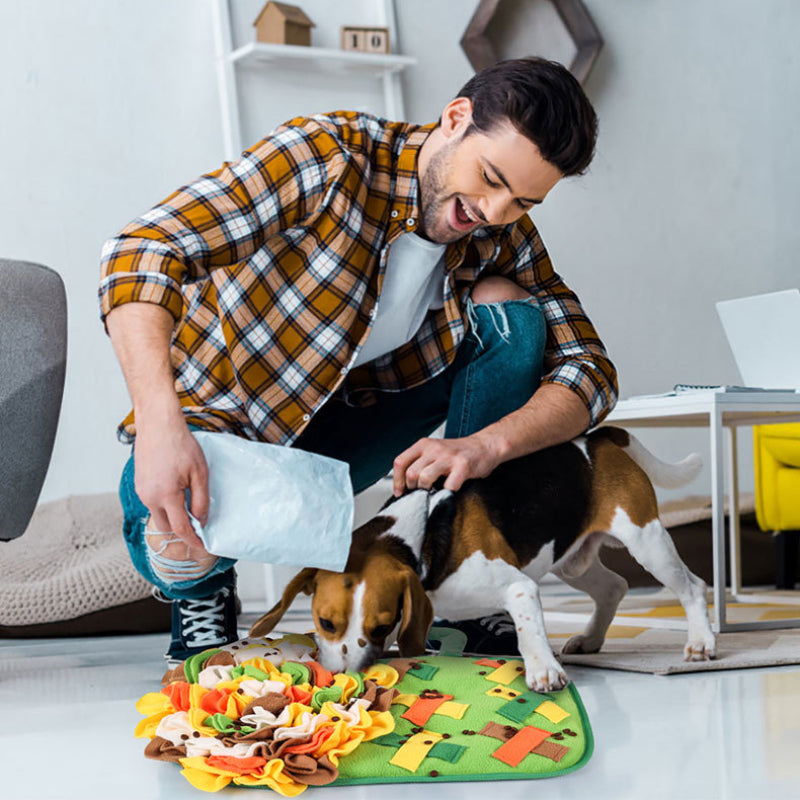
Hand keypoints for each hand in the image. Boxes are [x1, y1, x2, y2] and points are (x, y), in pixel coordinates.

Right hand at [133, 415, 208, 548]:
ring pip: (158, 515)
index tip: (203, 547)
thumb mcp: (199, 472)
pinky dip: (164, 504)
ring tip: (188, 502)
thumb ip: (200, 499)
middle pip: (167, 527)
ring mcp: (141, 491)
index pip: (181, 528)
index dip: (193, 540)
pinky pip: (152, 503)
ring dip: (172, 515)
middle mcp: (149, 497)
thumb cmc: (181, 445)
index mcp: (166, 496)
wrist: (158, 425)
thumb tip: (201, 521)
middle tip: (199, 523)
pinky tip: (176, 491)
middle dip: (182, 529)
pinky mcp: (138, 484)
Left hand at [392, 433, 503, 495]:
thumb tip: (404, 485)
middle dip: (414, 488)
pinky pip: (448, 486)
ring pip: (424, 478)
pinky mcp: (463, 466)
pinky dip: (445, 494)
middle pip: (411, 473)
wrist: (485, 446)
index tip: (400, 492)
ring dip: (427, 491)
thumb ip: (420, 462)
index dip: (397, 481)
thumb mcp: (434, 451)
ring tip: (434, 492)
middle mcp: (434, 448)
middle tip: (421, 493)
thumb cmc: (458, 453)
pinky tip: (448, 492)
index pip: (400, 462)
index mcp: (423, 444)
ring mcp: (448, 456)